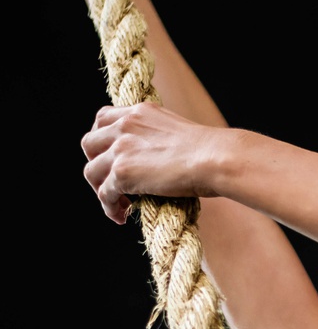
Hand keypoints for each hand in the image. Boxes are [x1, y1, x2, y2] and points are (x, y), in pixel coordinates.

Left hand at [81, 102, 218, 223]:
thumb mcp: (180, 132)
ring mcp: (121, 149)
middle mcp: (125, 125)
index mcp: (140, 112)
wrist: (217, 158)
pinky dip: (109, 207)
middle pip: (89, 143)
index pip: (104, 119)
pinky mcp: (122, 172)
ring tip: (118, 203)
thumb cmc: (213, 152)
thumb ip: (161, 138)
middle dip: (96, 164)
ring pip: (92, 171)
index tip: (111, 155)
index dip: (102, 139)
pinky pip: (104, 194)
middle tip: (111, 181)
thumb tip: (162, 159)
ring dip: (101, 189)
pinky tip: (121, 216)